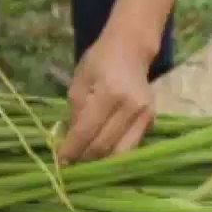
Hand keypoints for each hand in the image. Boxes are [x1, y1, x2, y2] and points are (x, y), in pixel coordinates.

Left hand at [58, 32, 156, 160]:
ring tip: (86, 161)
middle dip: (84, 158)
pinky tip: (103, 152)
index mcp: (110, 93)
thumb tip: (71, 141)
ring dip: (101, 161)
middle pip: (104, 145)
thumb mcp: (79, 81)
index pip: (87, 130)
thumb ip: (76, 111)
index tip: (61, 160)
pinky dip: (115, 153)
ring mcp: (144, 115)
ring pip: (120, 153)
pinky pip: (131, 146)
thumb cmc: (100, 61)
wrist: (131, 50)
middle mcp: (131, 107)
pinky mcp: (151, 121)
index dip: (72, 149)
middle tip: (71, 162)